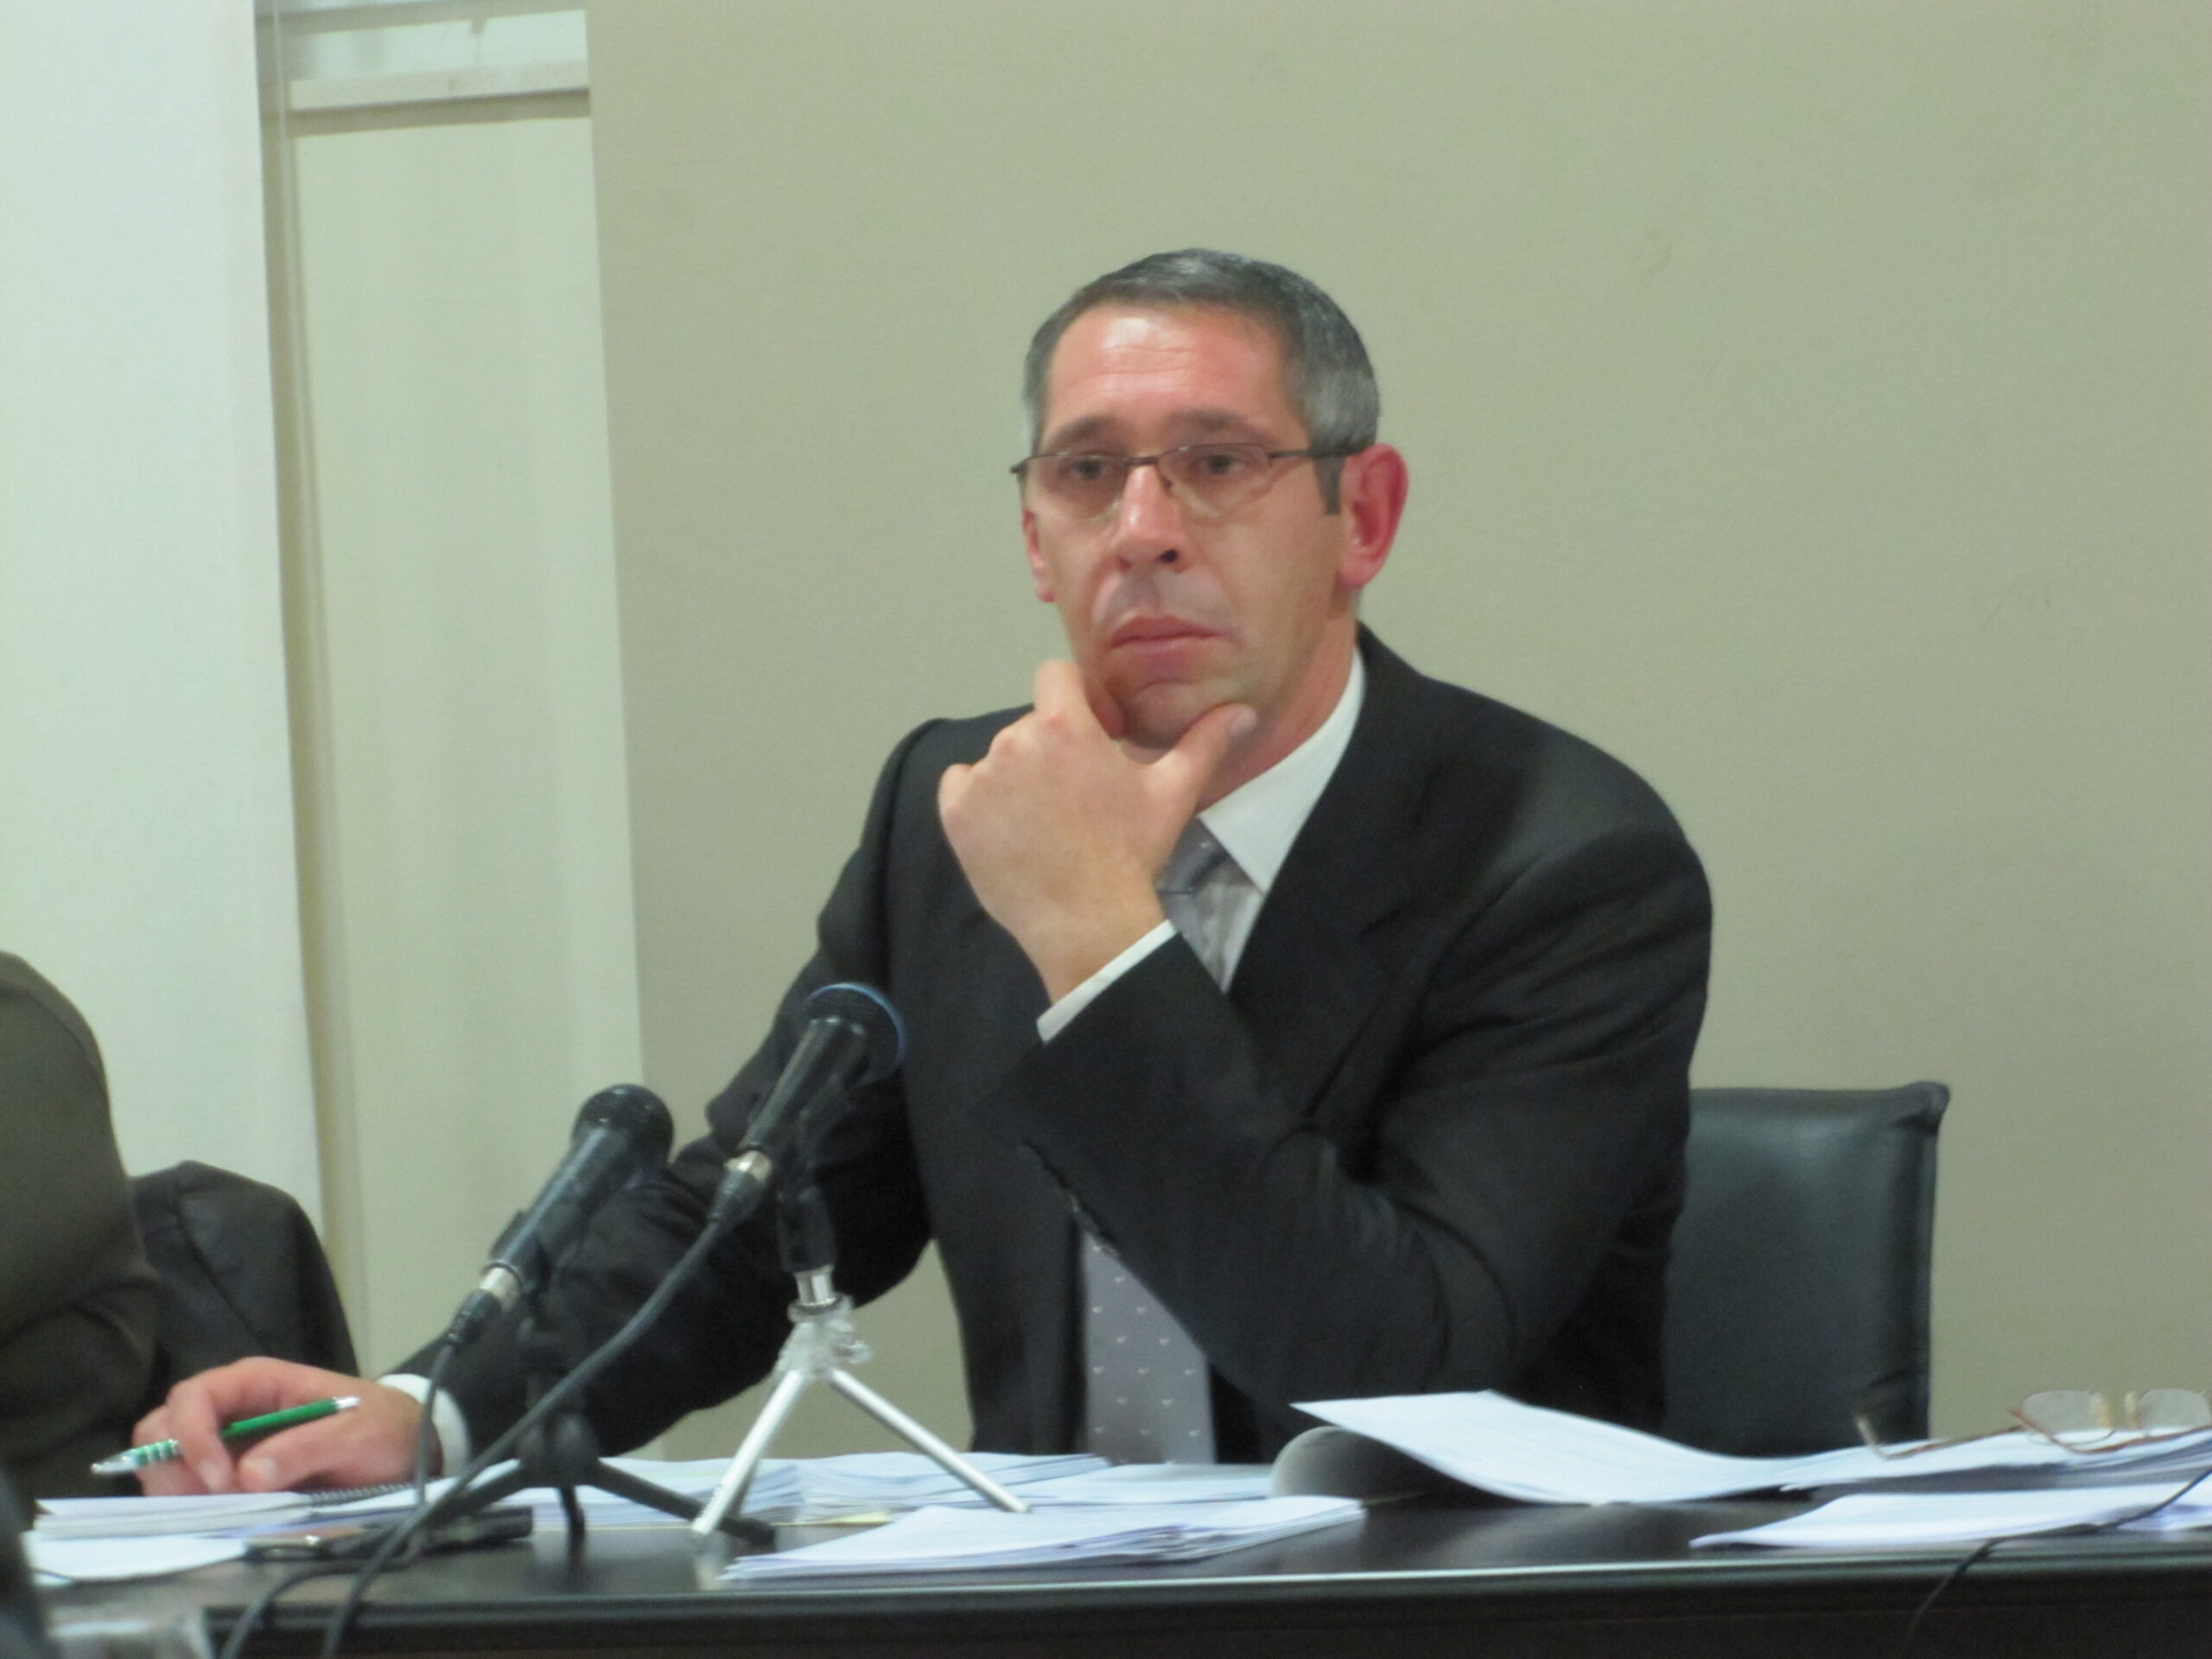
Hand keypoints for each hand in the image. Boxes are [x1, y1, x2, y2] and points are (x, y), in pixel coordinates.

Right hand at [131, 1358, 424, 1493]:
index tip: (219, 1481)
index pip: (193, 1397)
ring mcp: (224, 1442)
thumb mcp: (356, 1434)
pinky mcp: (228, 1474)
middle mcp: (230, 1408)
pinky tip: (224, 1517)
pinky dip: (191, 1506)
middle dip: (174, 1467)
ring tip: (223, 1511)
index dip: (192, 1437)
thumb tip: (247, 1477)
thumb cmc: (380, 1428)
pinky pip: (187, 1488)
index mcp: (256, 1382)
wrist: (400, 1445)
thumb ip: (305, 1448)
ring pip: (165, 1461)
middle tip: (214, 1501)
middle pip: (162, 1427)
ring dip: (178, 1491)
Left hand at [938, 660, 1252, 1000]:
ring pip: (1000, 757)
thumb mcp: (1173, 793)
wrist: (1087, 921)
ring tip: (1049, 819)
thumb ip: (1204, 743)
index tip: (1098, 735)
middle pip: (1033, 724)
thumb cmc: (1132, 852)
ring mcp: (980, 779)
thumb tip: (1243, 711)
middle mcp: (1014, 741)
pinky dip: (981, 799)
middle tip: (1079, 792)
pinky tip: (1013, 827)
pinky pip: (961, 784)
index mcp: (1064, 726)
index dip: (1078, 699)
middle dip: (1055, 747)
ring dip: (1021, 775)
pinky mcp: (955, 813)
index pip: (1056, 675)